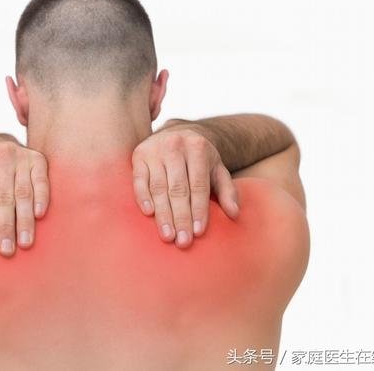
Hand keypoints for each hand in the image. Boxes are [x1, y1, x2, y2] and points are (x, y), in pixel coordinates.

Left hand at [0, 139, 49, 256]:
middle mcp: (2, 153)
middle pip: (4, 196)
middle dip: (6, 225)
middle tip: (7, 249)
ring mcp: (22, 155)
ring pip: (24, 192)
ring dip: (25, 219)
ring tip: (25, 242)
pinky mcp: (39, 159)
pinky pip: (42, 182)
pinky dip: (42, 198)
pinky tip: (39, 216)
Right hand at [132, 124, 238, 247]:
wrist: (177, 132)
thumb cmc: (199, 158)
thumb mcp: (217, 169)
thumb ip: (227, 190)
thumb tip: (234, 213)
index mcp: (198, 148)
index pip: (198, 185)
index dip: (199, 210)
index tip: (198, 232)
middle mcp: (175, 146)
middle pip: (178, 189)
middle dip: (181, 217)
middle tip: (183, 241)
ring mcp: (155, 150)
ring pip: (159, 187)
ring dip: (163, 214)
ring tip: (167, 236)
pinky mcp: (139, 155)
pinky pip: (139, 180)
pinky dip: (143, 197)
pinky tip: (149, 214)